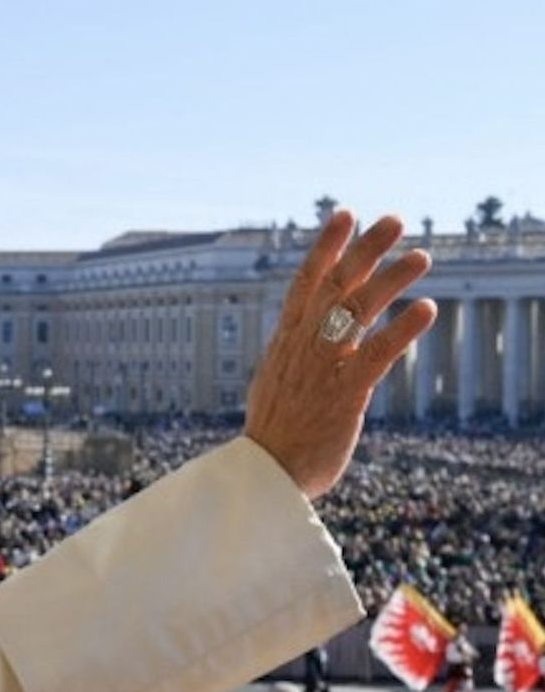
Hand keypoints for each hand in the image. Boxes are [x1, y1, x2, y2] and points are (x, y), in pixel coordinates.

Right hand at [243, 210, 436, 500]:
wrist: (265, 475)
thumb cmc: (275, 433)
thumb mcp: (276, 381)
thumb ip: (293, 354)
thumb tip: (300, 336)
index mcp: (286, 342)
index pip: (306, 283)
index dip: (326, 247)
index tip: (345, 215)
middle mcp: (303, 347)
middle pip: (335, 286)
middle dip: (364, 250)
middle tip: (393, 220)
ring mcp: (322, 369)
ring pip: (356, 312)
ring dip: (390, 280)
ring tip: (421, 257)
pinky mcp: (344, 395)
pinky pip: (376, 354)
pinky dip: (401, 329)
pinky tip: (426, 309)